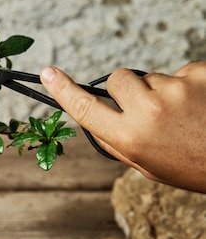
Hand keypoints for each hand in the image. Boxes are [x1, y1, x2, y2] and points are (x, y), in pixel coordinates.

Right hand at [40, 62, 205, 192]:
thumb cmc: (193, 167)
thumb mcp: (147, 165)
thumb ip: (117, 140)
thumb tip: (94, 118)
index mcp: (130, 138)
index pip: (84, 109)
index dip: (63, 91)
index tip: (48, 74)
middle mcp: (148, 111)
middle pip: (117, 80)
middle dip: (126, 90)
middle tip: (149, 109)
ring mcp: (176, 89)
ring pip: (151, 77)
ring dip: (161, 90)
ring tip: (186, 113)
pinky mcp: (201, 74)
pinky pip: (182, 71)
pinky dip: (189, 85)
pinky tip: (202, 105)